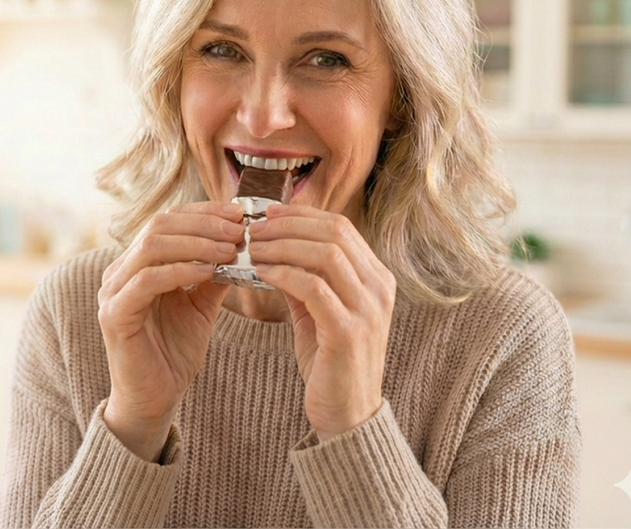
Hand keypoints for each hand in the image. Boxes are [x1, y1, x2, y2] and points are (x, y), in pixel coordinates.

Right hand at [97, 201, 242, 460]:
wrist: (155, 399)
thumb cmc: (174, 352)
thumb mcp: (200, 304)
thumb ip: (213, 272)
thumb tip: (240, 242)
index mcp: (137, 263)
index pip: (168, 220)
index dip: (204, 213)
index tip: (239, 214)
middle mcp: (119, 271)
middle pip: (158, 226)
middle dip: (203, 224)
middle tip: (239, 230)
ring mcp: (113, 291)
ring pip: (152, 247)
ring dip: (196, 244)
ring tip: (230, 249)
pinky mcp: (115, 315)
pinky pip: (147, 281)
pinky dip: (180, 271)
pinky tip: (209, 271)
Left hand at [248, 204, 394, 439]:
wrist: (348, 416)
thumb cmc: (331, 363)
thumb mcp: (319, 313)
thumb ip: (305, 280)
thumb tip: (275, 248)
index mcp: (376, 278)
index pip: (340, 227)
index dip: (302, 215)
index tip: (268, 213)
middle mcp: (379, 288)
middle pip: (335, 232)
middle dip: (289, 224)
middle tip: (254, 228)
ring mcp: (368, 309)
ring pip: (325, 254)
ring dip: (282, 245)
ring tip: (252, 248)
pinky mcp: (348, 332)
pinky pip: (313, 287)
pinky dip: (283, 274)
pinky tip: (260, 272)